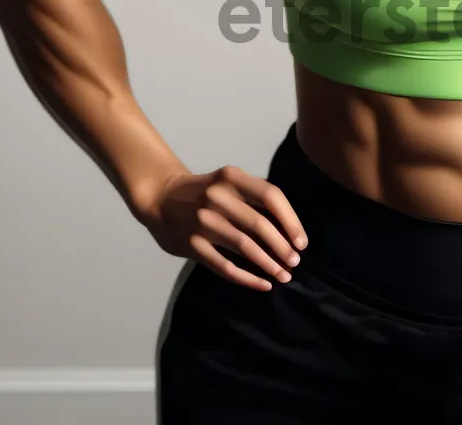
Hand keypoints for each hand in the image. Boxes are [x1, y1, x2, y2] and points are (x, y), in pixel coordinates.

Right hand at [136, 164, 307, 291]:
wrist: (160, 196)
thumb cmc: (205, 191)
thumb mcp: (229, 183)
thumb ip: (254, 198)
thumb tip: (290, 228)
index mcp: (232, 177)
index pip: (271, 196)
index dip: (290, 220)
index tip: (301, 241)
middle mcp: (218, 197)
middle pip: (260, 224)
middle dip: (282, 246)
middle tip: (295, 262)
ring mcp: (203, 221)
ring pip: (245, 246)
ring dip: (268, 264)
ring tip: (284, 275)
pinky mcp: (191, 244)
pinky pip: (224, 265)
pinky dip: (246, 277)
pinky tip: (262, 284)